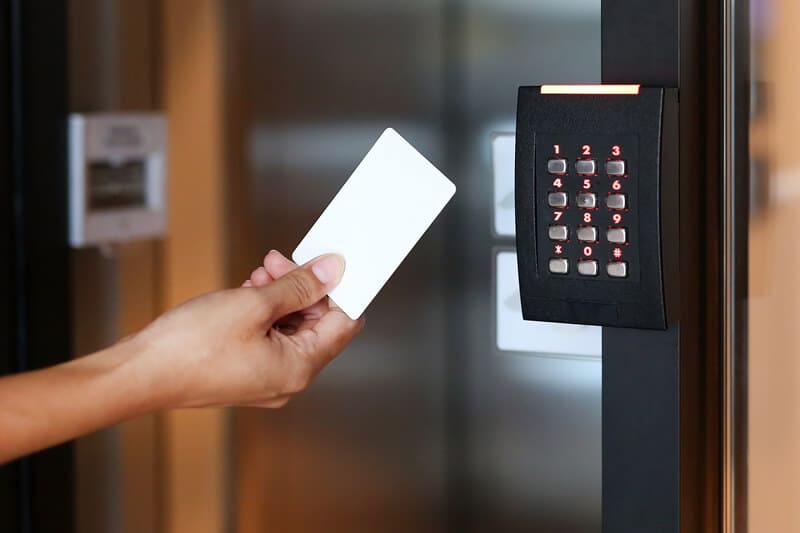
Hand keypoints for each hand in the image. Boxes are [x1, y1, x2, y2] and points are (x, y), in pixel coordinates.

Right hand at [132, 252, 363, 408]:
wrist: (139, 374)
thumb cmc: (189, 348)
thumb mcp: (253, 304)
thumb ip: (298, 286)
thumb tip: (331, 272)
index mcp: (299, 368)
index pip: (344, 325)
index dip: (341, 290)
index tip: (332, 264)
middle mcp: (287, 378)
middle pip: (316, 324)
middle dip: (303, 288)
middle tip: (281, 262)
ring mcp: (265, 376)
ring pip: (290, 327)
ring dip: (281, 295)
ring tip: (260, 274)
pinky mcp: (244, 370)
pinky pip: (268, 336)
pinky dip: (263, 311)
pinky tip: (248, 290)